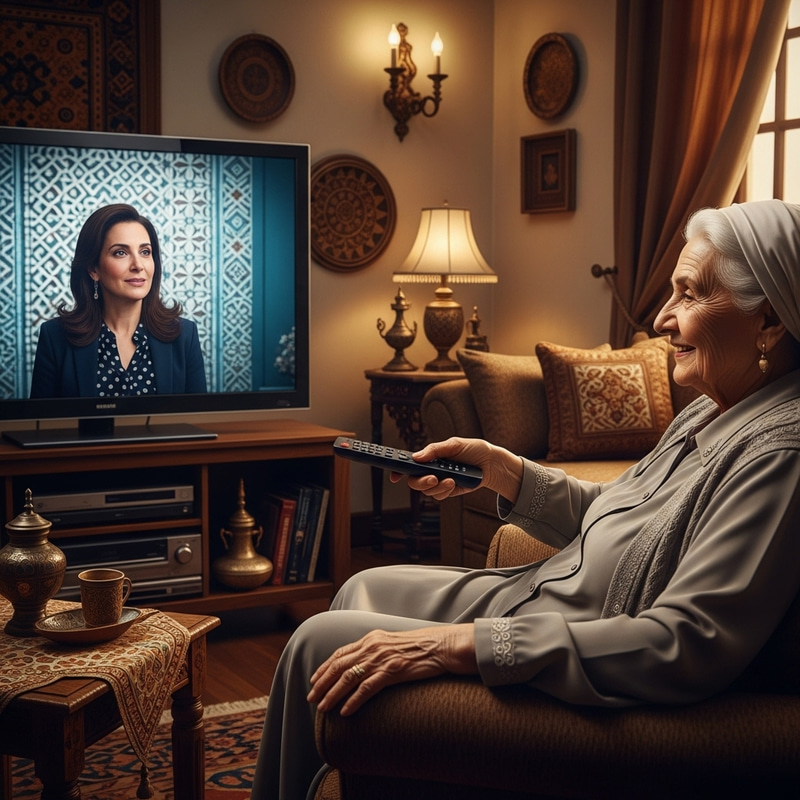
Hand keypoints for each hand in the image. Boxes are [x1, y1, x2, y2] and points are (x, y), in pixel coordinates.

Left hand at [307, 624, 476, 715]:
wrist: (441, 646)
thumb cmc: (420, 647)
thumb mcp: (393, 643)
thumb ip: (376, 650)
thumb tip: (362, 664)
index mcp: (371, 639)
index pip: (341, 653)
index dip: (324, 667)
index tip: (314, 680)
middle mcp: (373, 646)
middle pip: (339, 666)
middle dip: (322, 683)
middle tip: (311, 698)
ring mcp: (382, 658)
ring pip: (349, 678)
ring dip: (332, 694)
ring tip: (322, 708)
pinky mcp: (393, 671)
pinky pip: (367, 688)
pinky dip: (353, 701)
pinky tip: (345, 711)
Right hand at [391, 437, 523, 503]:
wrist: (492, 463)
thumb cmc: (473, 450)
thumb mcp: (454, 444)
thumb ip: (435, 450)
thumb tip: (416, 457)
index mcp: (429, 457)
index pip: (409, 464)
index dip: (398, 470)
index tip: (394, 475)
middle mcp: (431, 470)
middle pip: (413, 481)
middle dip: (420, 482)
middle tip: (431, 478)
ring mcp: (439, 482)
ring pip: (426, 491)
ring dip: (436, 486)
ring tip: (450, 479)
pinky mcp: (448, 491)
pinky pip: (439, 496)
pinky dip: (445, 490)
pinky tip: (454, 483)